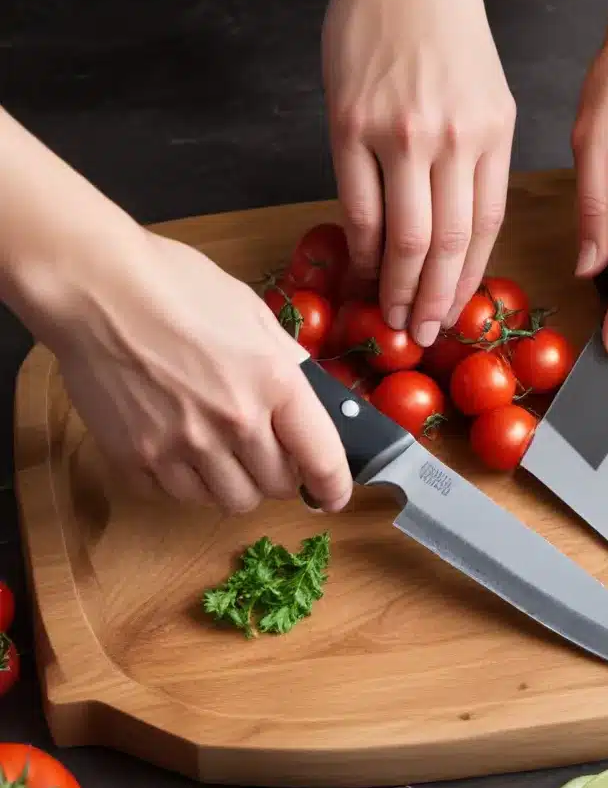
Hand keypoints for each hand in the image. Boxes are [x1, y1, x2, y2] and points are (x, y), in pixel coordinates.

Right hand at [50, 231, 352, 514]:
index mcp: (274, 383)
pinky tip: (179, 449)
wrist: (92, 286)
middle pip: (276, 488)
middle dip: (279, 476)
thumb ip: (286, 363)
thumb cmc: (174, 286)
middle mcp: (235, 422)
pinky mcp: (137, 457)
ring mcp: (183, 445)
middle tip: (265, 454)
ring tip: (221, 452)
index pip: (322, 460)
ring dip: (234, 485)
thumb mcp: (252, 314)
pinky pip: (176, 496)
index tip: (333, 496)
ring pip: (229, 501)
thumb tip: (312, 399)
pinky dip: (185, 482)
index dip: (333, 487)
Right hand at [322, 0, 515, 346]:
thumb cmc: (445, 37)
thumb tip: (455, 239)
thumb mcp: (487, 101)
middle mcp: (451, 139)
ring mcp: (400, 134)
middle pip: (447, 246)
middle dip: (435, 302)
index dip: (467, 284)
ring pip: (405, 238)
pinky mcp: (349, 126)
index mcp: (492, 136)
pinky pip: (360, 208)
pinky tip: (363, 271)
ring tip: (393, 316)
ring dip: (399, 289)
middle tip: (421, 335)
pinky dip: (363, 251)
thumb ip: (476, 167)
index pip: (484, 231)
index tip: (454, 314)